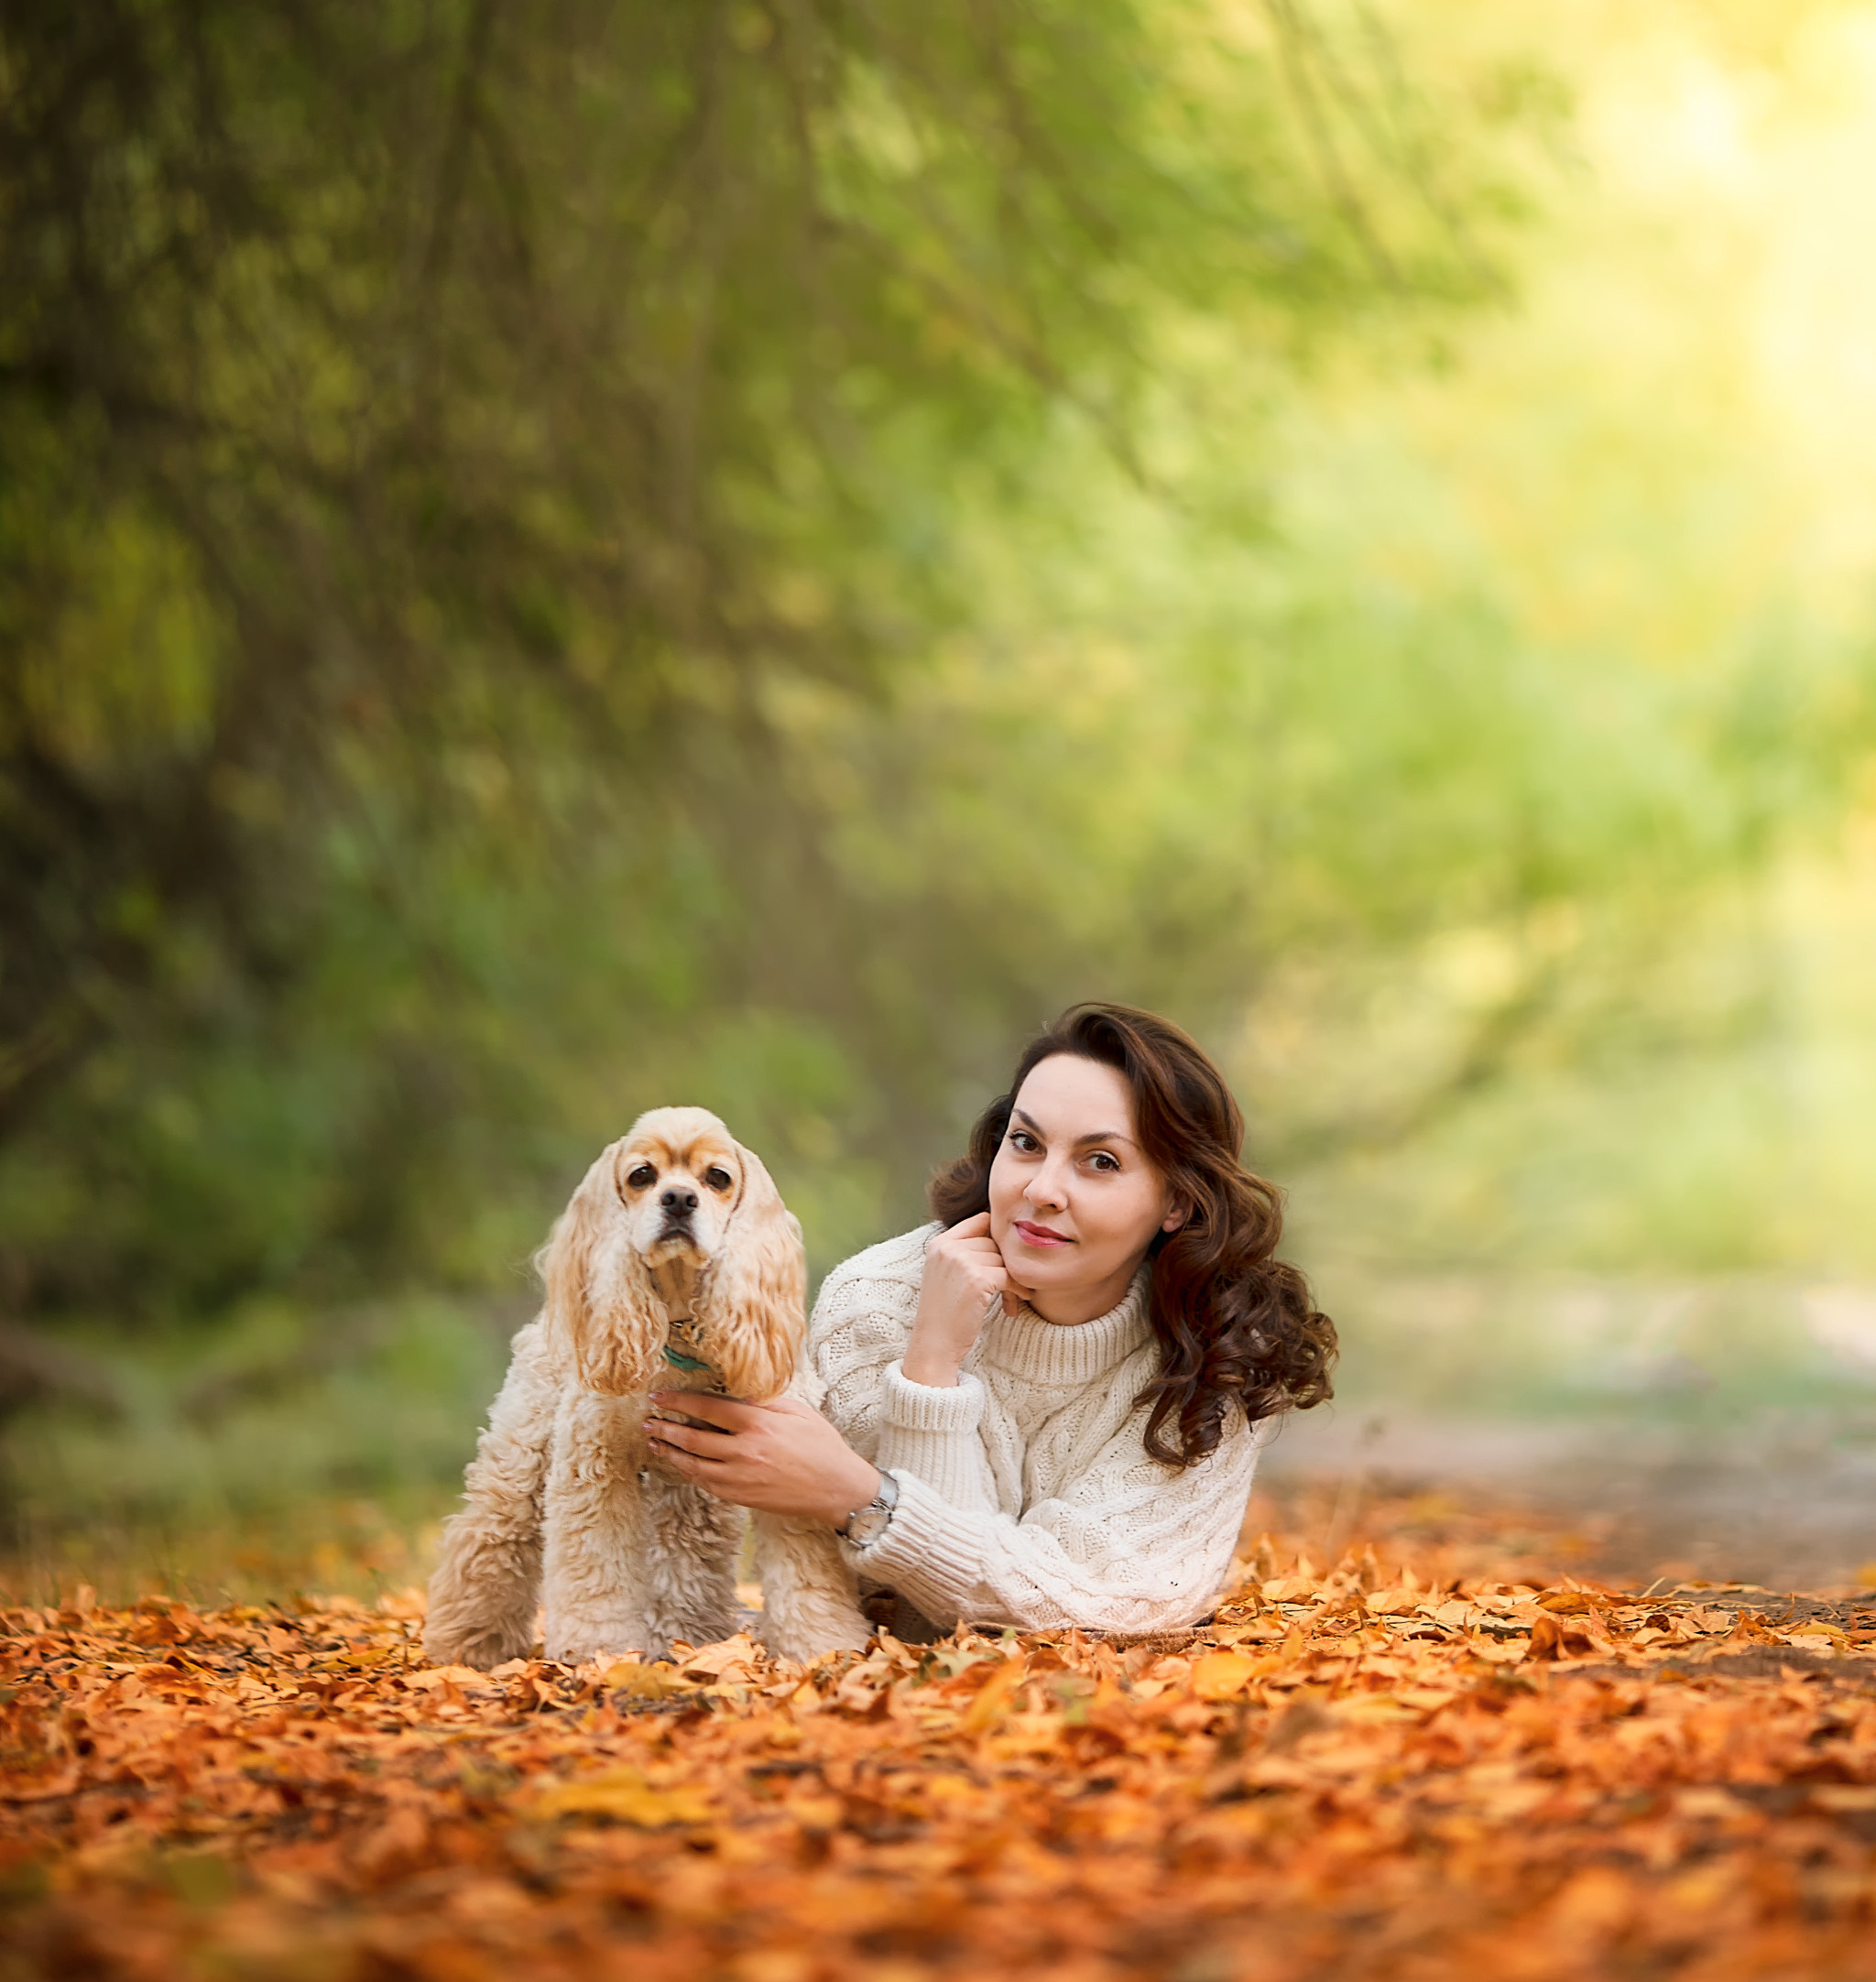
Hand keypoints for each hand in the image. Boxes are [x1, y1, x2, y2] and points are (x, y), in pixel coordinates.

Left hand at [644, 1392, 882, 1527]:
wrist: (837, 1488)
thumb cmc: (821, 1444)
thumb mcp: (797, 1410)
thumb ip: (763, 1400)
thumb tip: (734, 1389)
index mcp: (758, 1424)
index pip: (707, 1408)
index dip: (679, 1401)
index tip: (659, 1396)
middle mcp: (745, 1451)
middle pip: (693, 1437)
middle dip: (666, 1427)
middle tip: (648, 1420)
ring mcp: (740, 1478)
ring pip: (693, 1464)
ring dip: (670, 1452)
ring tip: (655, 1442)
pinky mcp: (741, 1497)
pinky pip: (706, 1483)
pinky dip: (689, 1472)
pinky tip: (680, 1463)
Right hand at [903, 1212, 1026, 1387]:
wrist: (935, 1345)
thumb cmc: (944, 1313)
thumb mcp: (945, 1273)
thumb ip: (964, 1251)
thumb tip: (1000, 1233)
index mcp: (939, 1243)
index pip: (980, 1220)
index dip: (995, 1237)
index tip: (1002, 1259)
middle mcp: (948, 1247)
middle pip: (994, 1242)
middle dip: (1005, 1263)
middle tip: (1009, 1286)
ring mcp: (962, 1261)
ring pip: (1003, 1259)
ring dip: (1013, 1279)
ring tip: (1012, 1298)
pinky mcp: (977, 1278)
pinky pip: (1010, 1275)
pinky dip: (1018, 1288)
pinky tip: (1018, 1301)